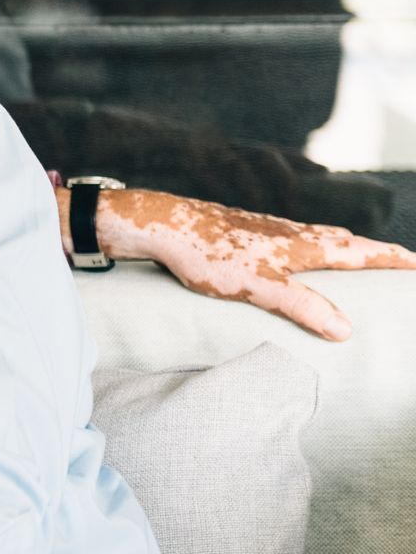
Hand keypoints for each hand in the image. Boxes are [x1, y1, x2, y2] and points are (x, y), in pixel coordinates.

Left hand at [104, 189, 415, 339]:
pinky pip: (292, 237)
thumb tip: (346, 330)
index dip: (391, 260)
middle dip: (374, 252)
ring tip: (356, 254)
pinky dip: (310, 244)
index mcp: (302, 246)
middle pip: (345, 241)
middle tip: (398, 261)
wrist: (162, 223)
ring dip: (344, 246)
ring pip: (318, 236)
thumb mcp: (257, 287)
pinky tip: (295, 250)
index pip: (360, 253)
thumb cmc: (207, 254)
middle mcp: (291, 232)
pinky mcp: (245, 229)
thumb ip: (302, 306)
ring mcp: (268, 228)